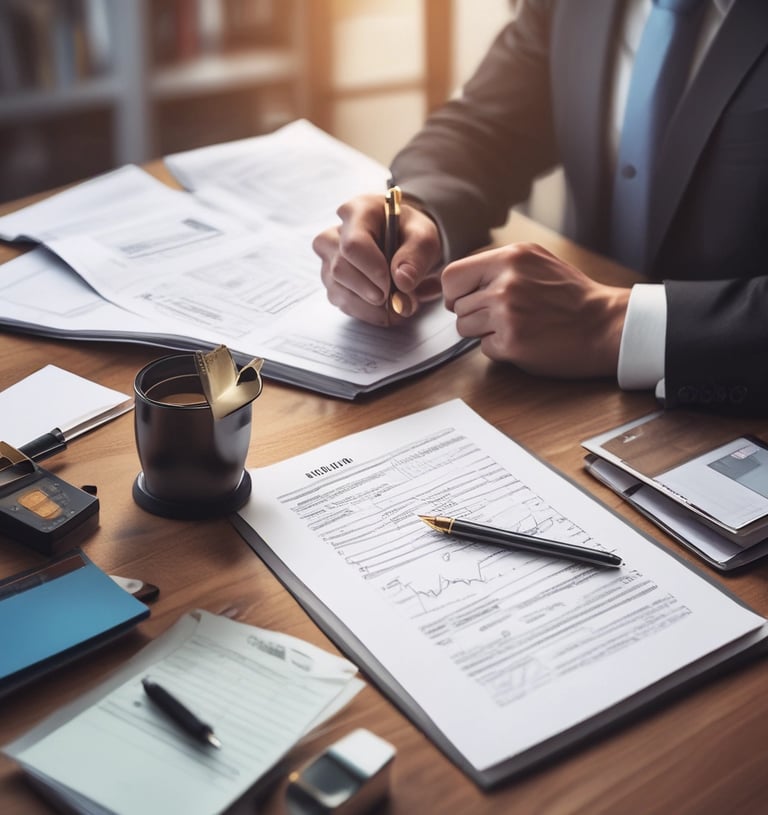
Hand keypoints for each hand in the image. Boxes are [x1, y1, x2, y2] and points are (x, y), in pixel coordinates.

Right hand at [313, 194, 443, 325]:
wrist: (402, 240)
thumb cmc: (409, 233)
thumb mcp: (424, 236)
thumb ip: (416, 255)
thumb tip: (402, 282)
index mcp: (357, 212)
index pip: (353, 244)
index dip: (372, 270)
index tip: (394, 285)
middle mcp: (335, 234)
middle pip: (340, 269)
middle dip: (372, 292)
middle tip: (402, 300)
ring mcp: (329, 260)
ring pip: (338, 290)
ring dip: (371, 306)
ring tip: (400, 305)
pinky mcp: (331, 281)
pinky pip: (342, 303)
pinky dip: (367, 312)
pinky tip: (387, 309)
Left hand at [442, 242, 630, 377]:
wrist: (605, 324)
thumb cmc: (572, 297)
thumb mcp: (536, 262)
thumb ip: (499, 266)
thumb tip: (462, 280)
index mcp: (511, 257)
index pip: (452, 275)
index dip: (454, 292)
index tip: (465, 299)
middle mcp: (506, 282)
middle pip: (457, 305)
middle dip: (473, 314)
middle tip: (501, 316)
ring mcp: (508, 313)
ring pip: (465, 328)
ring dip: (484, 332)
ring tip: (514, 326)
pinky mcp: (512, 341)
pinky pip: (484, 348)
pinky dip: (499, 348)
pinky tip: (524, 340)